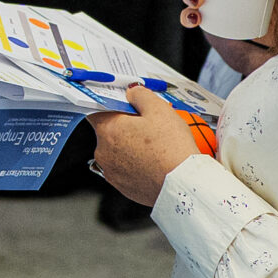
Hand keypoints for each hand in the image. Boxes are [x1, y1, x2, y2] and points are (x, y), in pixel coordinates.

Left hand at [88, 87, 203, 207]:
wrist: (182, 185)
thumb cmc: (171, 149)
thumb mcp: (159, 110)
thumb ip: (140, 95)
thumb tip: (132, 92)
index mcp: (108, 130)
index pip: (95, 110)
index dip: (109, 104)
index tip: (120, 103)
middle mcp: (103, 152)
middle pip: (108, 131)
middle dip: (124, 126)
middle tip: (147, 125)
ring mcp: (111, 171)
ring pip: (116, 150)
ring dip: (129, 145)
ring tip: (154, 145)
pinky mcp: (122, 186)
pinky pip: (124, 168)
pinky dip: (134, 163)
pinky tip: (153, 160)